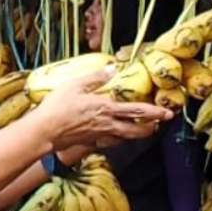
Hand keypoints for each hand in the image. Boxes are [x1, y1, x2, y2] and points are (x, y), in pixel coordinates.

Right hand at [32, 69, 173, 150]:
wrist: (44, 132)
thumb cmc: (57, 107)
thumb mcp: (76, 85)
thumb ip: (96, 77)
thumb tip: (112, 68)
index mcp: (105, 108)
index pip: (136, 111)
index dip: (154, 112)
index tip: (166, 113)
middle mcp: (107, 124)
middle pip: (136, 130)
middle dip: (151, 127)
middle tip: (160, 124)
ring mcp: (99, 135)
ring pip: (125, 137)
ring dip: (138, 134)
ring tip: (146, 130)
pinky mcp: (91, 142)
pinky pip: (111, 142)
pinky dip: (119, 139)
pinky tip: (118, 136)